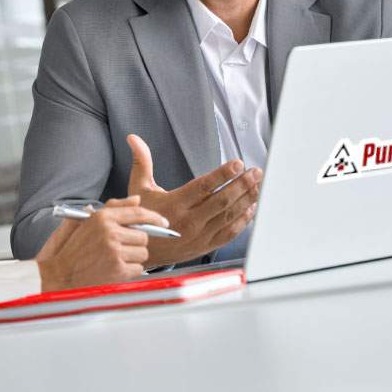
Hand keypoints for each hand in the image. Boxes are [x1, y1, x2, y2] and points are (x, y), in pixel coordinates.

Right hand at [34, 196, 168, 291]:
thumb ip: (112, 208)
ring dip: (134, 257)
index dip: (154, 217)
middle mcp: (109, 232)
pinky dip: (130, 271)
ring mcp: (114, 251)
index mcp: (102, 217)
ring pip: (142, 252)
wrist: (59, 274)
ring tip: (116, 259)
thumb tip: (136, 200)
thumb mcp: (85, 221)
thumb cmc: (71, 249)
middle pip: (143, 235)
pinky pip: (138, 268)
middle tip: (122, 249)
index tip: (164, 222)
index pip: (137, 213)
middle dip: (136, 243)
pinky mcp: (117, 269)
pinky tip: (115, 270)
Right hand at [126, 133, 261, 267]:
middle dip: (242, 184)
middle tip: (255, 172)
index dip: (222, 175)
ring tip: (257, 185)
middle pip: (221, 200)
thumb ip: (142, 162)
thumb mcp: (139, 188)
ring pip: (229, 216)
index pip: (203, 187)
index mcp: (174, 204)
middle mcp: (189, 221)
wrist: (141, 251)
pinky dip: (243, 220)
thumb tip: (134, 139)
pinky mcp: (205, 246)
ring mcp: (200, 235)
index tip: (237, 164)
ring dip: (246, 199)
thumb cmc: (141, 218)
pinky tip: (251, 208)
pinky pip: (229, 233)